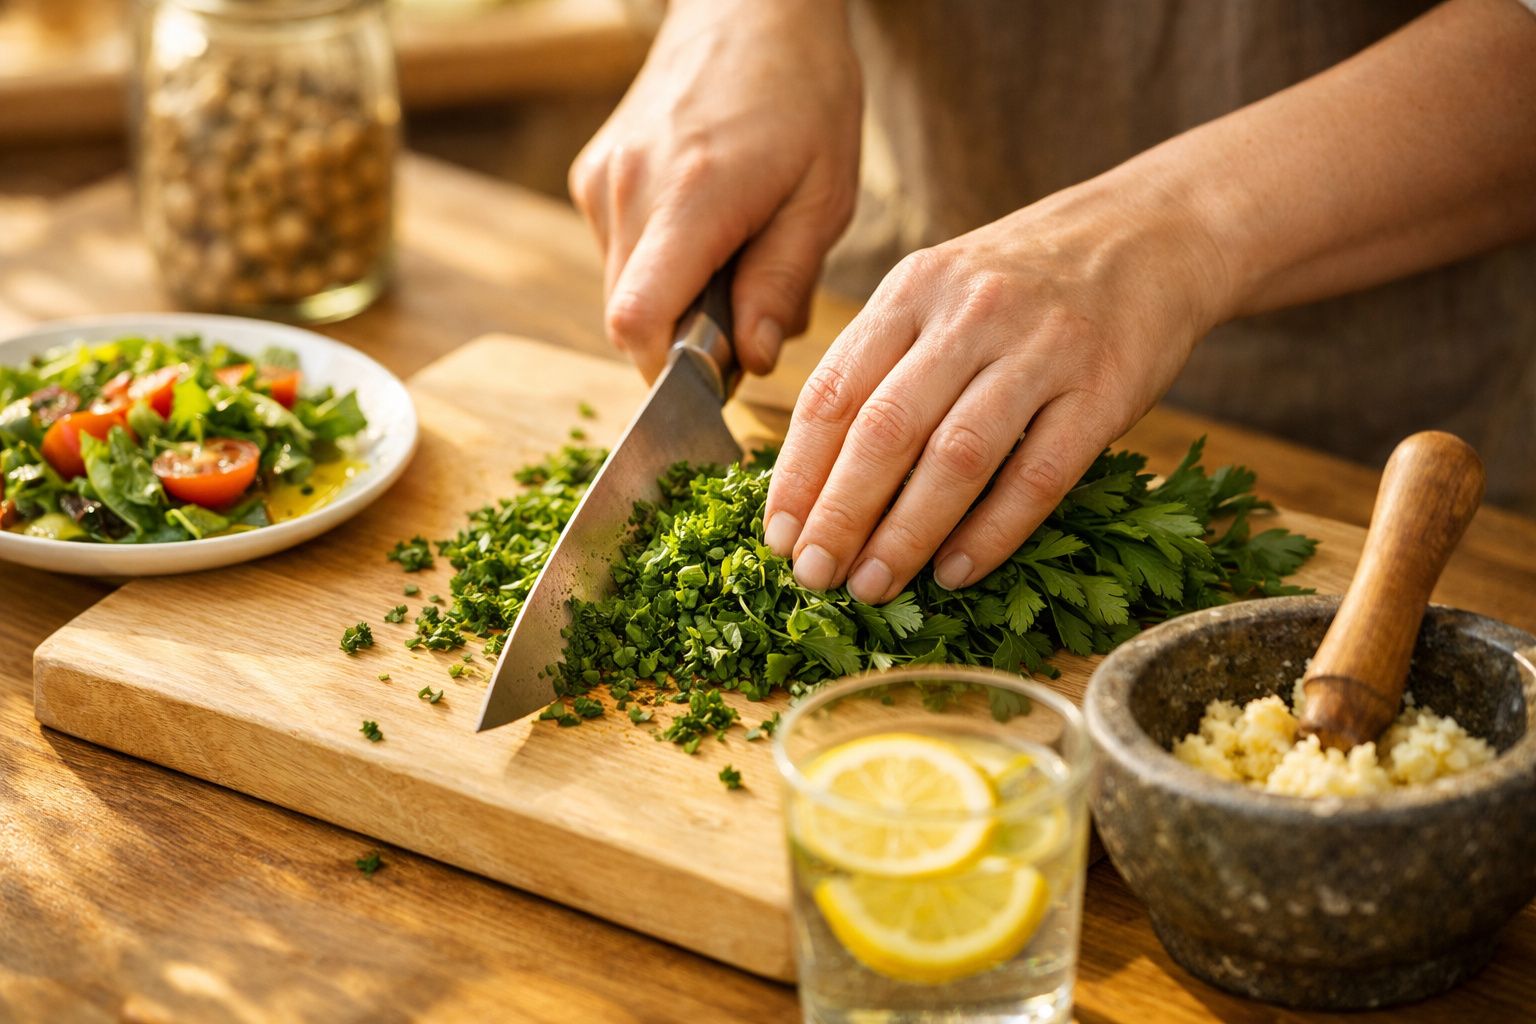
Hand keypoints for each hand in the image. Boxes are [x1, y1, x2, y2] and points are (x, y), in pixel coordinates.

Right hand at [568, 0, 861, 381]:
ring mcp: (601, 182)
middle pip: (629, 320)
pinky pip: (620, 257)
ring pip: (624, 292)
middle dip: (687, 340)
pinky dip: (662, 267)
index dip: (669, 372)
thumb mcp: (823, 196)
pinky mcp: (592, 178)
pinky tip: (709, 228)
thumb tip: (749, 361)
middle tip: (751, 309)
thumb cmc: (803, 94)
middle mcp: (627, 190)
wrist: (750, 8)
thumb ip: (782, 283)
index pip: (636, 322)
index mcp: (690, 197)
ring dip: (677, 302)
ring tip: (737, 254)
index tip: (718, 375)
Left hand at [762, 176, 1232, 603]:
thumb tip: (814, 475)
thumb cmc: (1025, 280)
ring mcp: (1040, 351)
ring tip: (872, 586)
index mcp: (913, 289)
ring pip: (955, 458)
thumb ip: (882, 361)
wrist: (1152, 232)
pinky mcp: (1103, 389)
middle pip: (884, 429)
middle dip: (839, 513)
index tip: (775, 536)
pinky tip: (955, 572)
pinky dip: (991, 533)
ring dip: (905, 534)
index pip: (834, 391)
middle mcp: (970, 314)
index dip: (797, 472)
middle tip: (812, 574)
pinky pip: (1037, 476)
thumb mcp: (941, 289)